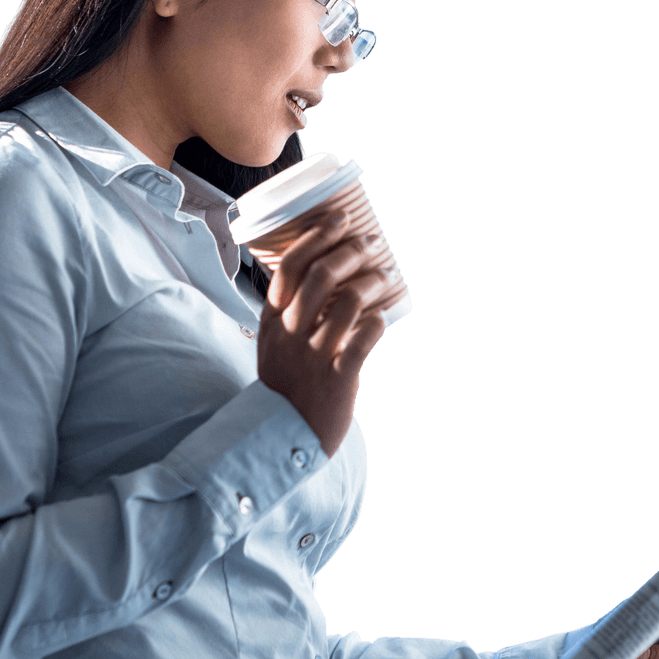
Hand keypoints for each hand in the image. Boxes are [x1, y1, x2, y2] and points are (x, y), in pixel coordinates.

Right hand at [257, 210, 388, 456]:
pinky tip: (384, 315)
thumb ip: (292, 316)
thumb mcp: (276, 347)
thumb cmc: (286, 388)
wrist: (281, 441)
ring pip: (345, 304)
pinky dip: (376, 323)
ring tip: (386, 275)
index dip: (317, 237)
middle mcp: (289, 334)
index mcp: (272, 322)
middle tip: (371, 242)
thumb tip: (327, 278)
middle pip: (319, 277)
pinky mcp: (336, 379)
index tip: (339, 218)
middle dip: (349, 251)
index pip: (290, 267)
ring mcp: (312, 357)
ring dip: (371, 282)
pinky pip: (362, 341)